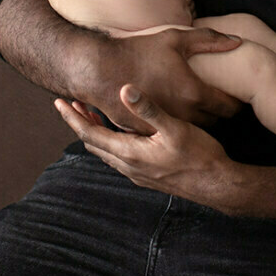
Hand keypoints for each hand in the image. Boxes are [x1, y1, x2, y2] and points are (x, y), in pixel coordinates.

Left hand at [56, 84, 240, 208]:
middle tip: (72, 103)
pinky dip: (110, 141)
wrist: (217, 185)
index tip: (58, 102)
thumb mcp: (175, 128)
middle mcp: (128, 166)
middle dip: (80, 123)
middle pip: (93, 143)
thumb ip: (148, 110)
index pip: (89, 134)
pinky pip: (118, 157)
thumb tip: (124, 89)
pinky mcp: (147, 175)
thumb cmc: (199, 155)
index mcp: (129, 153)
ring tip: (91, 113)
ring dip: (95, 132)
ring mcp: (137, 173)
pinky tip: (120, 132)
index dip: (72, 117)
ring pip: (105, 151)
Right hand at [87, 28, 241, 133]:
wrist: (100, 68)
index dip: (235, 102)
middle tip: (218, 101)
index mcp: (193, 92)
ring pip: (193, 129)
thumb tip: (238, 41)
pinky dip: (175, 123)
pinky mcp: (147, 131)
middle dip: (218, 112)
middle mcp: (182, 113)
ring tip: (198, 106)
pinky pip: (170, 131)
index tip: (237, 97)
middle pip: (214, 121)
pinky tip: (174, 111)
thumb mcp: (176, 38)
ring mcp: (164, 125)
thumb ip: (209, 39)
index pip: (228, 107)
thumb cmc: (139, 50)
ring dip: (198, 119)